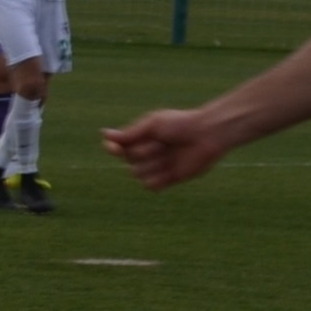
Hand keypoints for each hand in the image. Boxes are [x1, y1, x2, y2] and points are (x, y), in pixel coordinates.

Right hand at [101, 107, 231, 191]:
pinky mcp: (169, 179)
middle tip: (162, 143)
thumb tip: (104, 134)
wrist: (206, 135)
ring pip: (138, 174)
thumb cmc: (180, 124)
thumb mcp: (152, 125)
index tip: (111, 147)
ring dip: (151, 165)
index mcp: (143, 138)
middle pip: (129, 161)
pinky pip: (150, 186)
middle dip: (142, 153)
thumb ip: (129, 134)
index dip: (114, 149)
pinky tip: (168, 170)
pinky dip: (156, 180)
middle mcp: (148, 153)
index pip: (120, 148)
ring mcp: (158, 166)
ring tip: (169, 155)